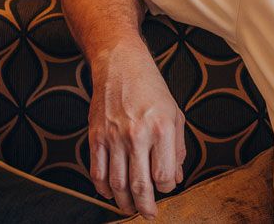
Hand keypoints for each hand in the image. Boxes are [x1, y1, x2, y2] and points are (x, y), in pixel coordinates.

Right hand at [87, 41, 186, 218]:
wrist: (120, 65)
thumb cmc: (151, 88)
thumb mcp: (175, 114)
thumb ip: (178, 149)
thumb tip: (175, 178)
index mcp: (161, 129)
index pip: (164, 175)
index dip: (166, 188)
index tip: (166, 188)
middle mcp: (137, 135)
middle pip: (139, 184)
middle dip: (145, 206)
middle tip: (149, 214)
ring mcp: (113, 137)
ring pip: (116, 183)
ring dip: (123, 202)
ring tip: (130, 209)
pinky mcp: (95, 136)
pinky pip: (96, 171)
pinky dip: (102, 188)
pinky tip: (110, 193)